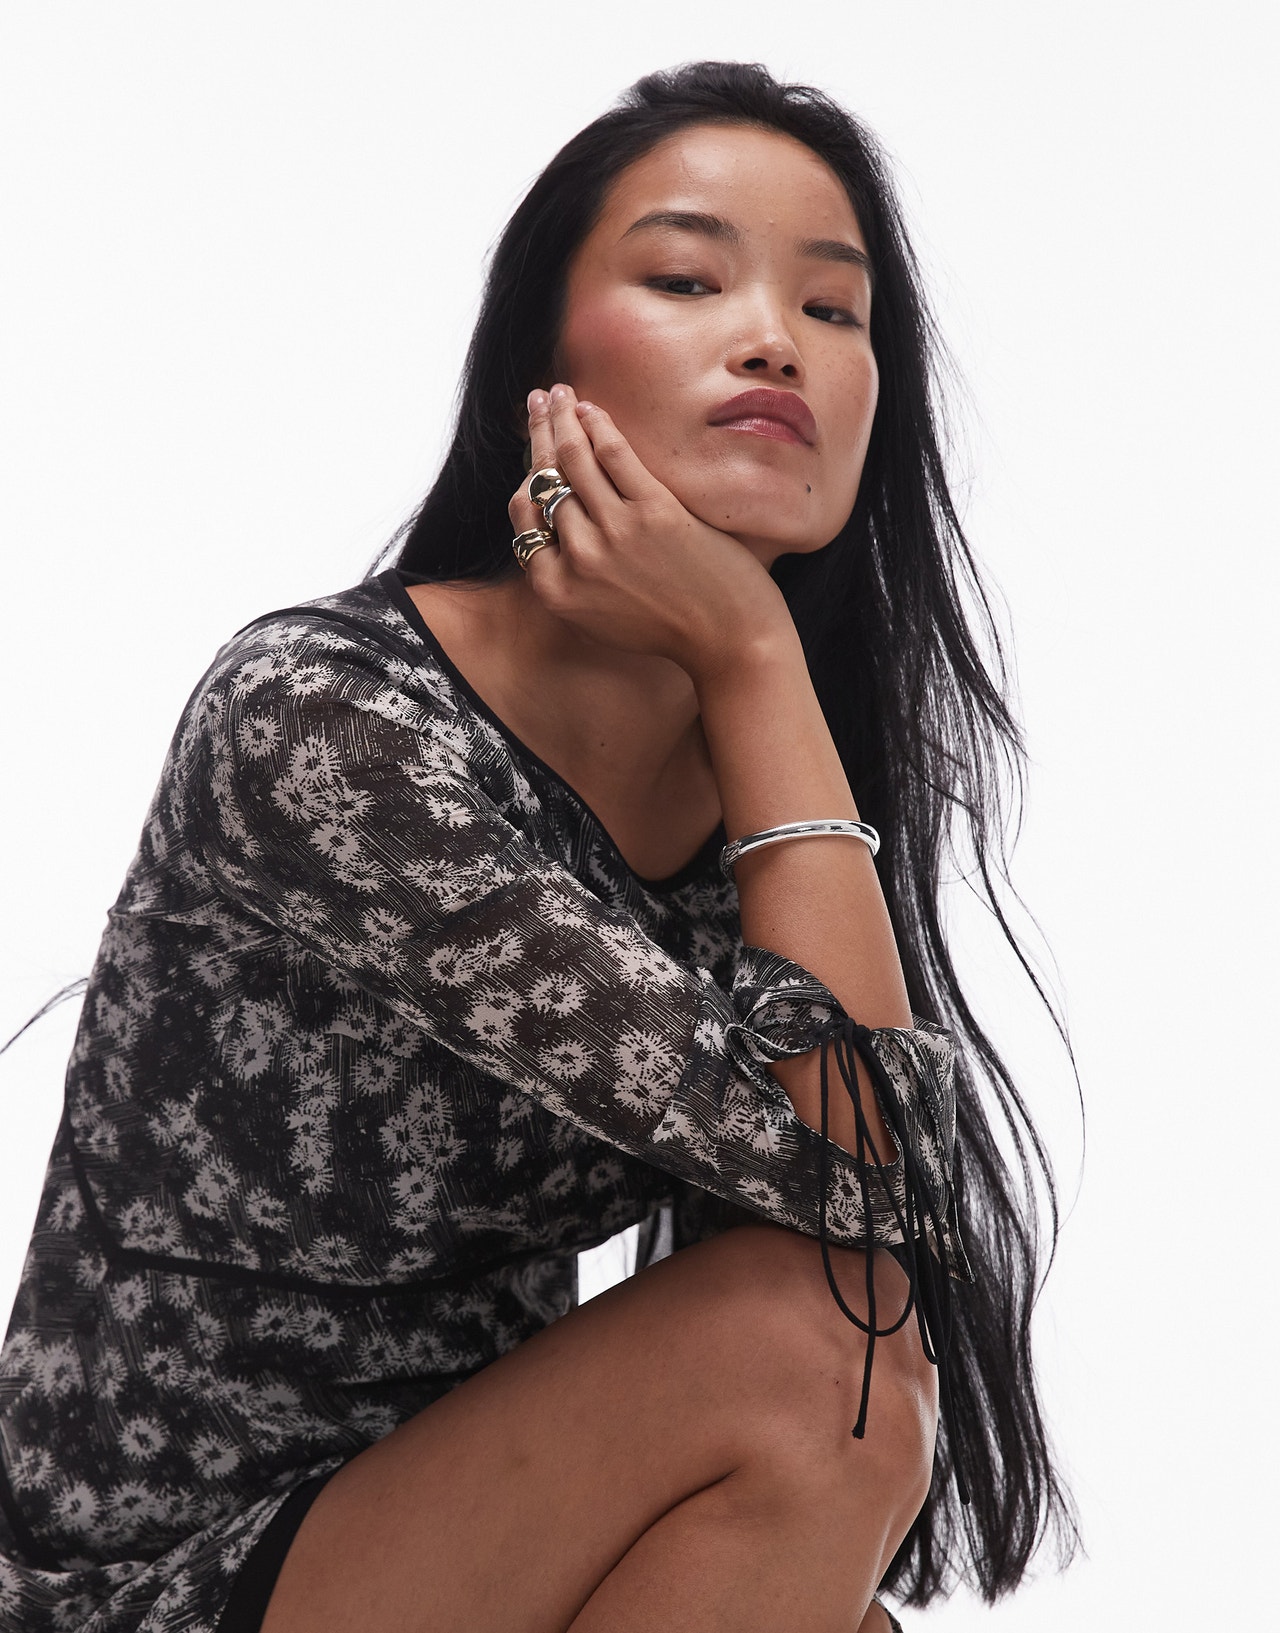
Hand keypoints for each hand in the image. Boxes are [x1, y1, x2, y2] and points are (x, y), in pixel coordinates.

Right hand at [507, 384, 793, 683]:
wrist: (729, 640)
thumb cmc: (671, 630)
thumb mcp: (601, 619)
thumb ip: (573, 580)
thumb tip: (553, 533)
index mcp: (558, 590)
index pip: (524, 520)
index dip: (526, 483)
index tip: (533, 460)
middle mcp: (579, 560)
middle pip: (545, 483)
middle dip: (537, 434)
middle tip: (536, 402)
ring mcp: (615, 533)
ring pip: (571, 460)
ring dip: (560, 417)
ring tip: (558, 393)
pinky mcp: (654, 511)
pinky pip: (614, 455)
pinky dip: (598, 425)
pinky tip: (591, 408)